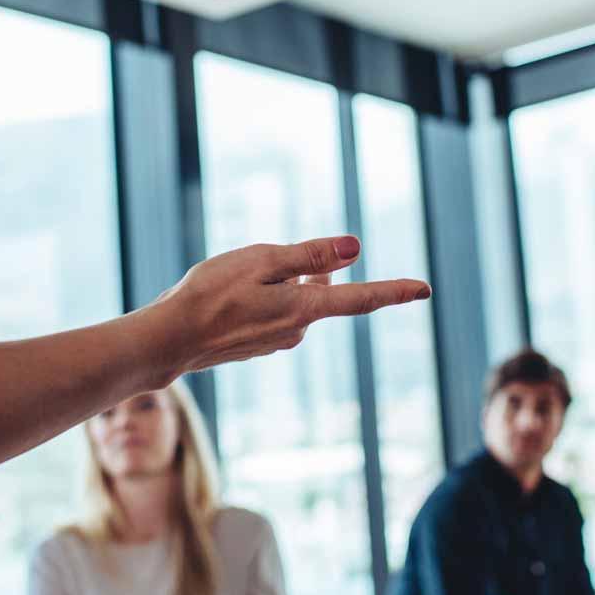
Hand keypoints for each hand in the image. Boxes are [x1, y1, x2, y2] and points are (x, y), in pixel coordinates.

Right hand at [149, 236, 429, 377]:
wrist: (169, 340)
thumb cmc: (210, 294)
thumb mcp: (261, 261)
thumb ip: (308, 255)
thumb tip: (354, 249)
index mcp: (303, 309)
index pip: (360, 298)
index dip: (394, 291)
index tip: (424, 289)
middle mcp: (297, 330)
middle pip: (322, 291)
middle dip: (309, 269)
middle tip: (267, 258)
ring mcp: (278, 341)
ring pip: (297, 300)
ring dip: (282, 282)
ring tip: (237, 277)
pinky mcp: (259, 345)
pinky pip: (277, 312)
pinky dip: (265, 297)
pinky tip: (231, 296)